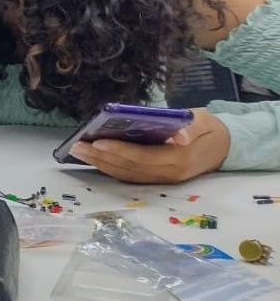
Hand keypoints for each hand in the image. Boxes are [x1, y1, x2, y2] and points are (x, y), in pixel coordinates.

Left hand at [69, 109, 230, 183]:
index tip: (96, 142)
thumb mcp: (202, 120)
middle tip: (76, 146)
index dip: (119, 151)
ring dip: (101, 165)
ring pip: (127, 175)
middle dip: (101, 158)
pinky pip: (131, 176)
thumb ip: (189, 127)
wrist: (224, 147)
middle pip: (130, 168)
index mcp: (180, 159)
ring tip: (78, 152)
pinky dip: (110, 169)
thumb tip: (178, 137)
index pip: (143, 157)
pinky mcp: (158, 180)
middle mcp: (170, 174)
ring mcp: (164, 180)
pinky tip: (94, 159)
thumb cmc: (208, 128)